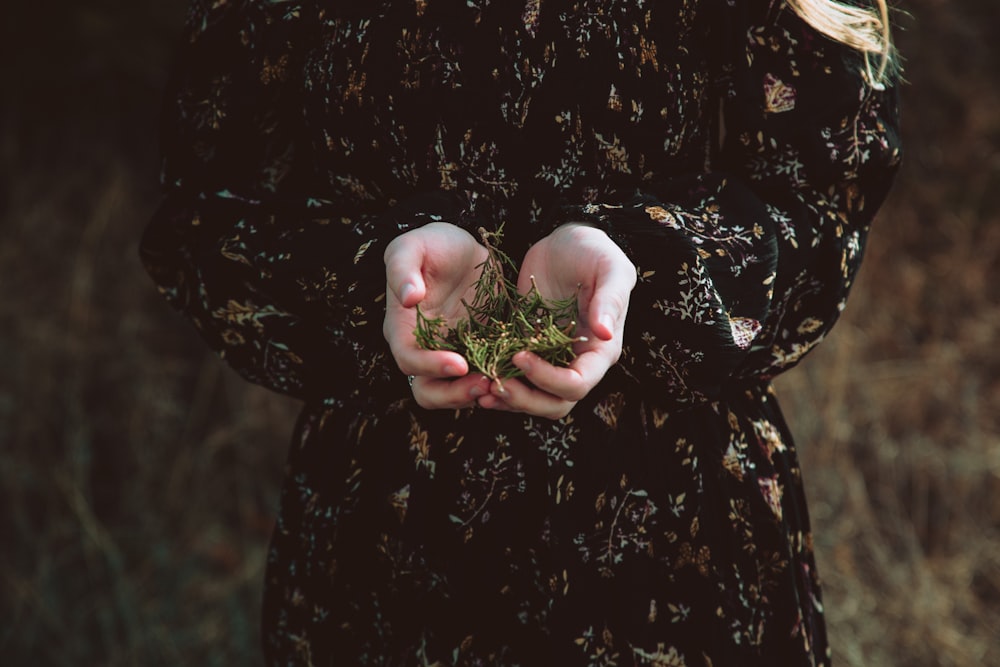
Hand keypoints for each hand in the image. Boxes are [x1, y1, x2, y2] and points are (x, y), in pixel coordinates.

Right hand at [384, 223, 492, 408]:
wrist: (466, 249)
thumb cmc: (433, 244)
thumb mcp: (412, 245)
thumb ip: (402, 269)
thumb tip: (408, 298)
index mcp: (402, 328)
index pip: (408, 359)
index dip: (431, 366)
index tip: (460, 363)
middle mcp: (424, 349)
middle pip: (428, 391)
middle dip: (454, 395)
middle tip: (485, 383)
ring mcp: (451, 355)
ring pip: (456, 393)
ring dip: (478, 394)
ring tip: (503, 383)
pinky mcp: (478, 354)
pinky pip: (485, 378)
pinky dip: (499, 382)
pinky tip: (519, 375)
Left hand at [476, 223, 636, 418]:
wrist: (565, 243)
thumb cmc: (593, 251)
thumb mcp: (609, 267)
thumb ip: (610, 299)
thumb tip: (605, 333)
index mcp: (601, 350)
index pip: (577, 384)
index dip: (548, 379)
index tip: (520, 356)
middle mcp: (577, 362)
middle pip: (555, 404)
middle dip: (525, 399)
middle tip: (494, 383)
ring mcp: (552, 360)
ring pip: (534, 400)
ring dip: (508, 398)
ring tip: (479, 388)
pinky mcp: (529, 351)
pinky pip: (515, 380)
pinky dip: (498, 383)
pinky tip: (476, 377)